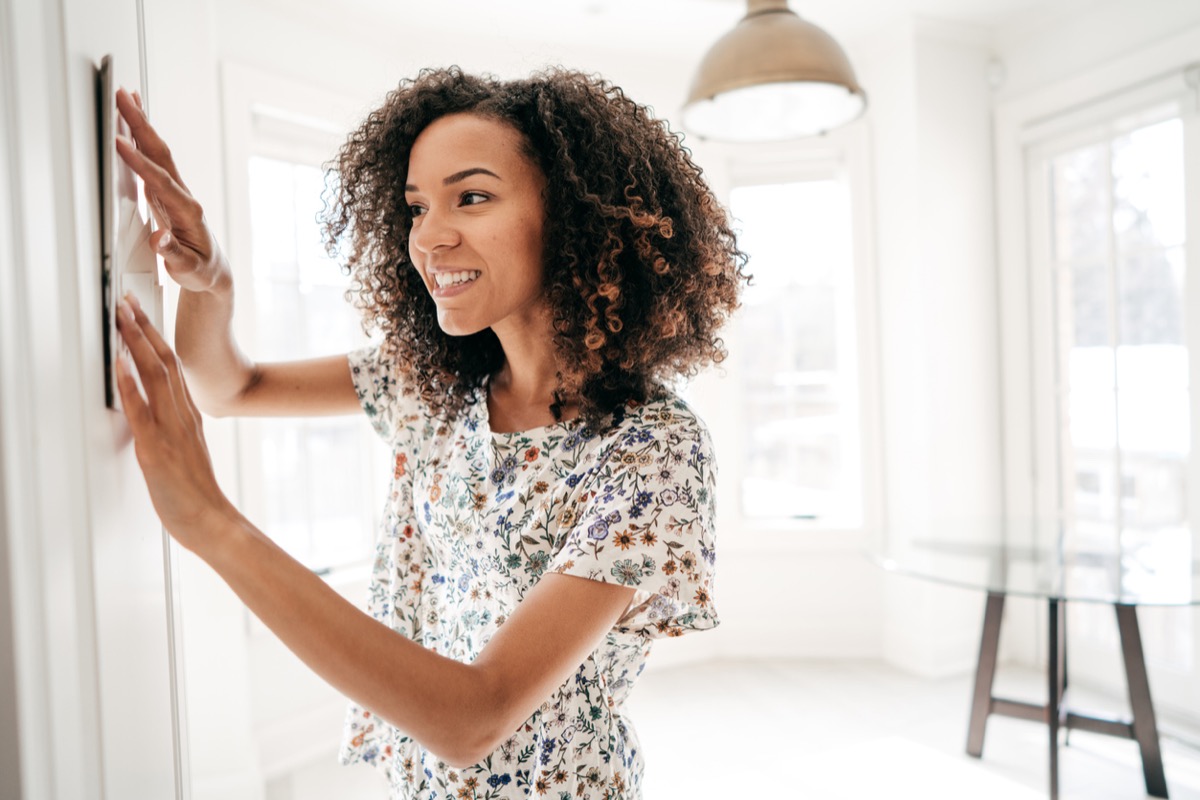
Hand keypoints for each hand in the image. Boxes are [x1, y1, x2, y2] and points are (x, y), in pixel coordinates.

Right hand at [115, 88, 231, 293]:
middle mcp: (184, 197)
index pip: (161, 181)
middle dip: (142, 124)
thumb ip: (173, 254)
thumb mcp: (187, 269)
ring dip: (142, 124)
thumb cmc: (200, 270)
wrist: (212, 271)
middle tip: (123, 96)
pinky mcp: (167, 193)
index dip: (140, 162)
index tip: (120, 143)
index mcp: (189, 212)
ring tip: (127, 98)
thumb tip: (160, 240)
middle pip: (160, 154)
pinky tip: (132, 126)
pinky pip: (153, 161)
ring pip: (157, 152)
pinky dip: (142, 140)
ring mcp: (175, 192)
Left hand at [115, 292, 239, 552]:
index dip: (155, 336)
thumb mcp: (185, 454)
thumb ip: (172, 431)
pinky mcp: (156, 449)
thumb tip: (153, 418)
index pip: (172, 365)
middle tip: (129, 300)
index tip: (141, 313)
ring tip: (123, 317)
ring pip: (155, 376)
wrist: (212, 521)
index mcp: (188, 416)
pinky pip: (141, 410)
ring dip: (136, 343)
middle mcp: (182, 416)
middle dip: (143, 327)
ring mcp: (171, 430)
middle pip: (165, 361)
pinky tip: (120, 363)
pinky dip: (130, 383)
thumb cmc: (197, 495)